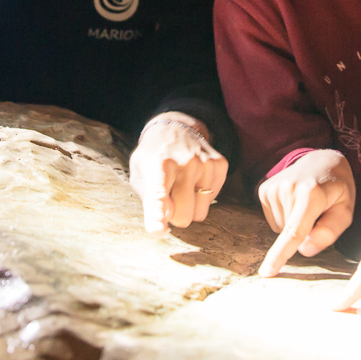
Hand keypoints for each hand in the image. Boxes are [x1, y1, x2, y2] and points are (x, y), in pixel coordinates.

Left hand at [130, 112, 227, 235]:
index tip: (158, 230)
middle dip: (175, 215)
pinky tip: (194, 179)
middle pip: (183, 216)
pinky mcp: (220, 165)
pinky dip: (202, 195)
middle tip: (170, 198)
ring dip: (189, 206)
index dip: (157, 215)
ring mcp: (206, 163)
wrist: (176, 129)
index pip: (158, 195)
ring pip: (200, 213)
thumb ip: (149, 199)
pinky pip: (212, 200)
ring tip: (182, 186)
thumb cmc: (153, 158)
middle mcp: (185, 163)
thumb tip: (168, 217)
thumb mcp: (140, 175)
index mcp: (158, 165)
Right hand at [256, 150, 353, 277]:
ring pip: (280, 229)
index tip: (267, 271)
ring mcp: (273, 188)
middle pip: (290, 233)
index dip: (281, 253)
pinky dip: (285, 218)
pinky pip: (273, 221)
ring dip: (294, 224)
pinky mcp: (264, 190)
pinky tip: (294, 202)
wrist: (320, 161)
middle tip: (318, 211)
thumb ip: (329, 231)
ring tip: (306, 204)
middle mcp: (288, 188)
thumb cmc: (336, 189)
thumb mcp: (345, 210)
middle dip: (304, 232)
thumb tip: (304, 249)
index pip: (295, 230)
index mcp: (312, 193)